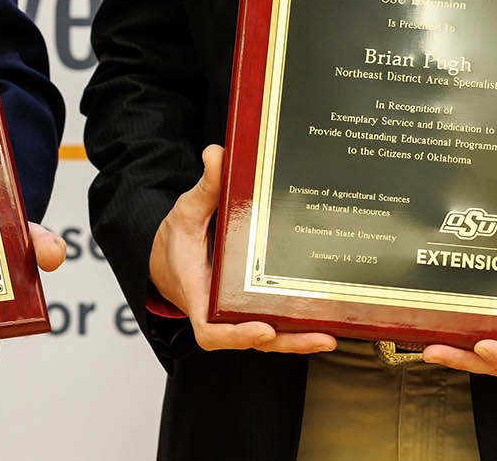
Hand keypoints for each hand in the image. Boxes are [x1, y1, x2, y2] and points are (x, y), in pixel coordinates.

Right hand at [150, 146, 333, 354]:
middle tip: (321, 336)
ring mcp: (237, 315)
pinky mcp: (250, 310)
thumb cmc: (175, 239)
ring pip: (268, 338)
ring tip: (330, 335)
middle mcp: (219, 312)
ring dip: (298, 340)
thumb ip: (205, 187)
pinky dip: (295, 330)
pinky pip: (273, 326)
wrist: (166, 258)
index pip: (212, 331)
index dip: (237, 335)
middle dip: (288, 342)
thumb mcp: (186, 211)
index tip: (264, 328)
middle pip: (253, 340)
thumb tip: (217, 153)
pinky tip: (325, 324)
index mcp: (198, 294)